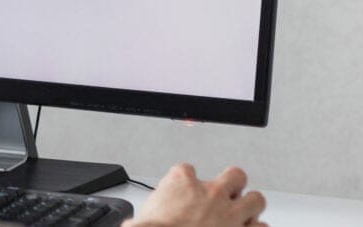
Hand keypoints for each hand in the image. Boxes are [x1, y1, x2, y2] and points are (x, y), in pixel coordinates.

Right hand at [122, 163, 266, 226]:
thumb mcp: (139, 218)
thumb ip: (148, 214)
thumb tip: (134, 224)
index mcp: (182, 182)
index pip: (186, 169)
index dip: (186, 181)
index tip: (183, 192)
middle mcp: (210, 192)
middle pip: (234, 174)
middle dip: (233, 183)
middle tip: (228, 192)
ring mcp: (229, 212)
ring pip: (256, 198)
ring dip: (251, 205)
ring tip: (244, 211)